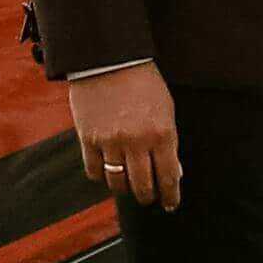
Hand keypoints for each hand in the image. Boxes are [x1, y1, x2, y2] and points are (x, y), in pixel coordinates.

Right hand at [67, 63, 183, 210]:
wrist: (110, 58)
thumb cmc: (142, 81)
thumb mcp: (166, 109)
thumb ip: (169, 142)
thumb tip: (173, 172)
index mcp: (162, 133)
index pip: (169, 178)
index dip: (170, 196)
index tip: (170, 205)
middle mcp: (137, 141)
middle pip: (143, 186)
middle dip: (148, 196)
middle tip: (149, 197)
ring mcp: (111, 141)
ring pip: (118, 182)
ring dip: (124, 189)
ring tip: (127, 186)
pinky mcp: (89, 139)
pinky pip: (94, 171)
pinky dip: (101, 176)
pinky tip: (107, 171)